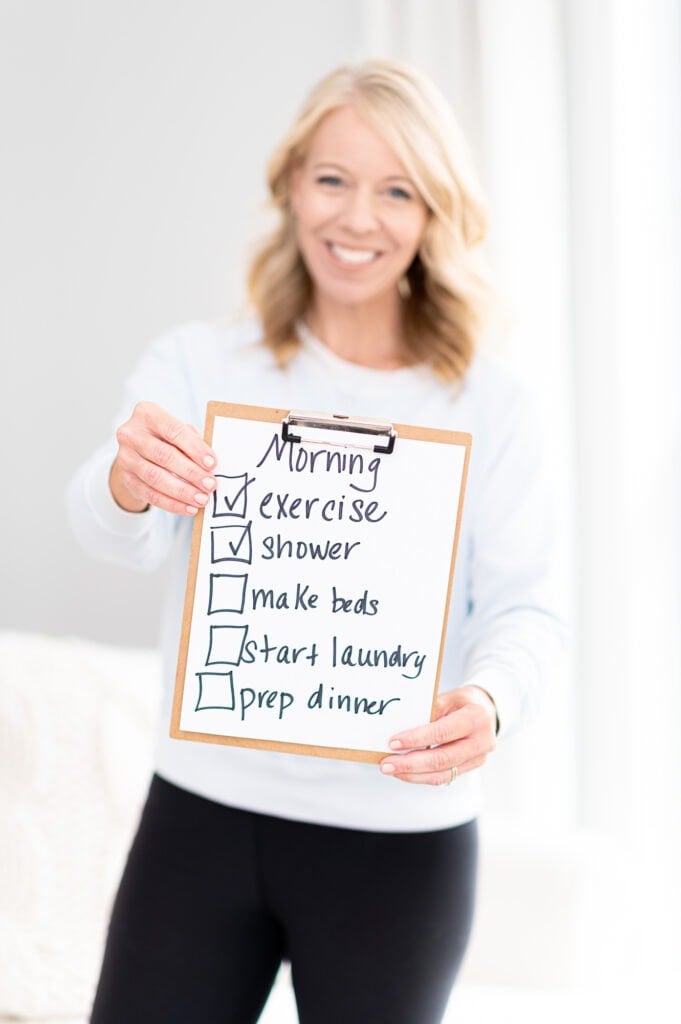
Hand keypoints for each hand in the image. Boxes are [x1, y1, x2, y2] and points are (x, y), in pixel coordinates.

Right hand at [110, 401, 216, 515]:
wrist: (138, 451)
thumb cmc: (167, 438)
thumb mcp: (179, 431)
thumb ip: (193, 440)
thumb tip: (211, 463)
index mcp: (147, 413)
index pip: (173, 430)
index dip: (194, 448)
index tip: (212, 463)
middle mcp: (131, 433)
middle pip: (164, 455)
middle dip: (190, 472)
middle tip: (210, 485)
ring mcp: (125, 457)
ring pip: (155, 477)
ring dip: (182, 491)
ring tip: (202, 499)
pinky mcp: (125, 478)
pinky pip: (150, 494)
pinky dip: (171, 503)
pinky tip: (188, 507)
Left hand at [379, 685, 497, 785]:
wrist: (488, 711)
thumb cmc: (464, 701)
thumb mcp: (450, 696)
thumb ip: (431, 710)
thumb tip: (402, 725)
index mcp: (476, 718)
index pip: (442, 733)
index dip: (417, 739)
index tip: (393, 742)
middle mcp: (481, 742)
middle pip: (442, 759)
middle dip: (410, 764)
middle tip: (386, 764)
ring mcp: (478, 758)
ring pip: (442, 774)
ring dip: (413, 774)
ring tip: (391, 769)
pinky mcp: (471, 768)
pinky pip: (445, 777)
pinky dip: (422, 776)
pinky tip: (405, 772)